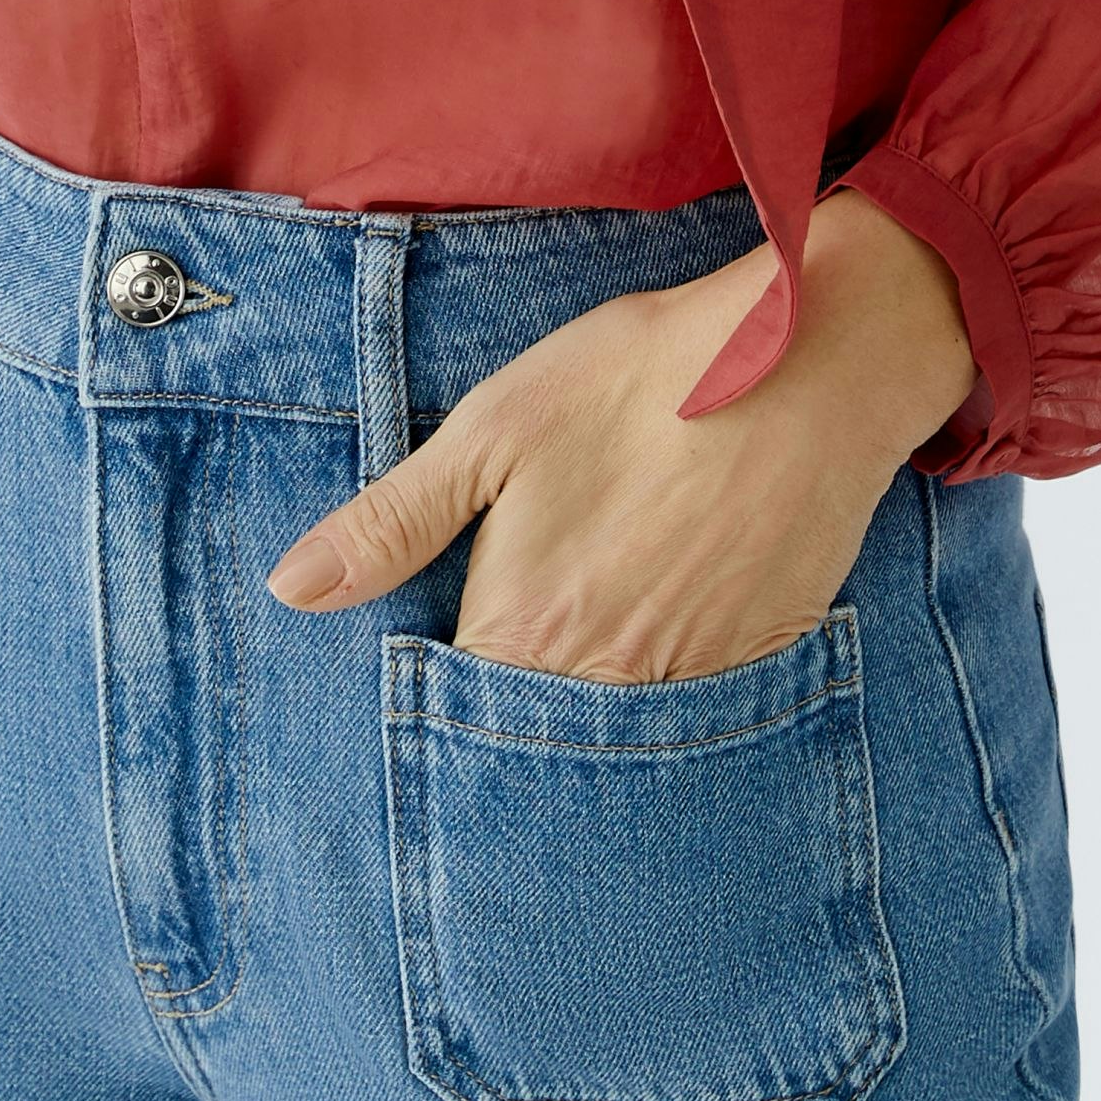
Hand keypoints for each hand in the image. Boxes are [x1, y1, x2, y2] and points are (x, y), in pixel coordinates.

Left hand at [266, 190, 978, 681]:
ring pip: (613, 736)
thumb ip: (392, 522)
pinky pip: (692, 715)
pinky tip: (662, 626)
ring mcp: (690, 682)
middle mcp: (604, 681)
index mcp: (523, 627)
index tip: (432, 662)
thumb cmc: (641, 377)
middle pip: (533, 740)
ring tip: (586, 640)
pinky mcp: (757, 663)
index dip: (431, 694)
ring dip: (588, 711)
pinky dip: (667, 692)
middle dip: (508, 720)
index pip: (449, 712)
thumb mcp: (496, 427)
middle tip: (516, 655)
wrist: (810, 360)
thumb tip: (290, 590)